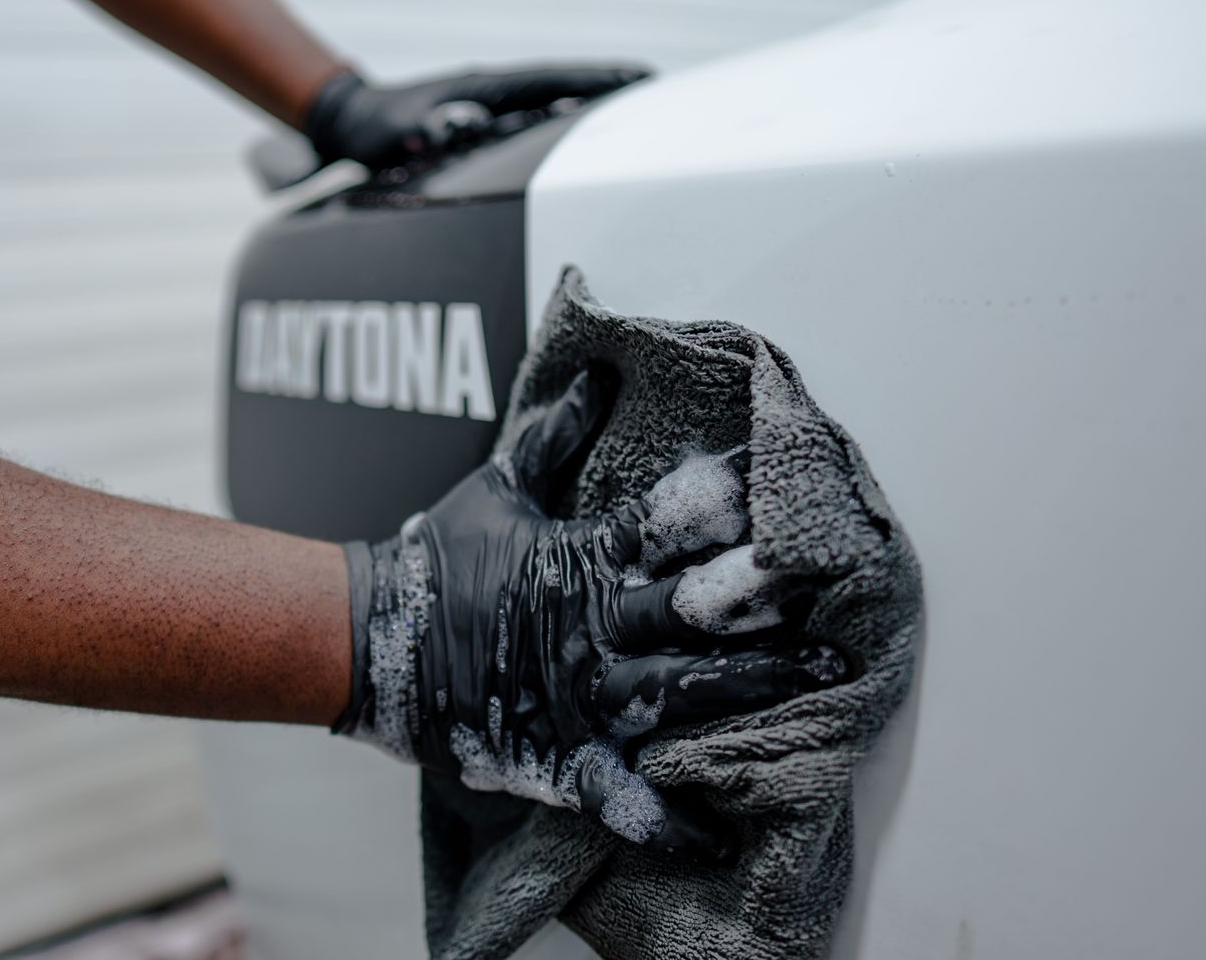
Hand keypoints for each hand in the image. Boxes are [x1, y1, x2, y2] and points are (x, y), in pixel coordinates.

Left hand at [302, 66, 648, 170]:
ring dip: (589, 108)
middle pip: (562, 87)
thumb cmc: (372, 130)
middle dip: (607, 91)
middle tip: (657, 96)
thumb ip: (423, 129)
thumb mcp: (392, 134)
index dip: (596, 79)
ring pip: (551, 102)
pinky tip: (582, 140)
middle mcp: (492, 92)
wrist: (349, 123)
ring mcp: (489, 105)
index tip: (640, 79)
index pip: (551, 79)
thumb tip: (459, 125)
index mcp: (483, 88)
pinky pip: (534, 118)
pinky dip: (562, 122)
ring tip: (634, 119)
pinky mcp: (483, 121)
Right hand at [336, 372, 847, 857]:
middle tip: (834, 585)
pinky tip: (724, 838)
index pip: (665, 522)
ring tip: (827, 680)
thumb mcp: (499, 486)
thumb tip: (602, 368)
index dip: (725, 501)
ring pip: (681, 692)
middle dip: (763, 600)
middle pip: (692, 610)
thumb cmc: (442, 559)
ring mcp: (578, 696)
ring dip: (754, 687)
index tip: (784, 480)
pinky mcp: (557, 756)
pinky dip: (669, 821)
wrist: (371, 640)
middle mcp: (590, 628)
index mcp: (580, 559)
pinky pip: (621, 793)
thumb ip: (557, 434)